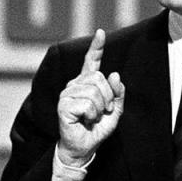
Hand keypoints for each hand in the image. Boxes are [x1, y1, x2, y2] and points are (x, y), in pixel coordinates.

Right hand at [57, 28, 124, 161]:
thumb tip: (115, 74)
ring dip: (100, 109)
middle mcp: (75, 84)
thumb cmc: (97, 128)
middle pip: (99, 78)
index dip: (97, 47)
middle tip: (102, 112)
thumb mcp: (115, 110)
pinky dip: (92, 115)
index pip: (92, 61)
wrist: (84, 148)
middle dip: (108, 98)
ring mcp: (67, 93)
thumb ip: (118, 93)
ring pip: (94, 92)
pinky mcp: (63, 105)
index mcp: (87, 83)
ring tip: (93, 118)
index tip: (101, 32)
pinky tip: (85, 120)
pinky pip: (87, 104)